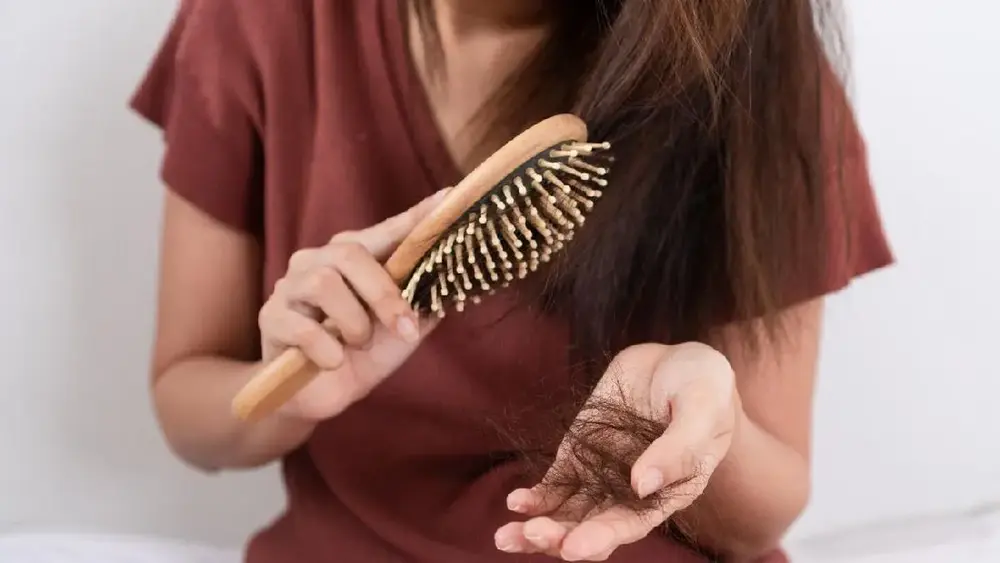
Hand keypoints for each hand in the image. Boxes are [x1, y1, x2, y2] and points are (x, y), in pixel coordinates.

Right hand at [257, 189, 448, 420]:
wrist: (319, 396)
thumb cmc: (361, 355)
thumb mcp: (401, 331)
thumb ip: (423, 304)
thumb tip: (454, 282)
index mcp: (352, 258)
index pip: (387, 231)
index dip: (415, 217)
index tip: (448, 198)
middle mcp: (318, 261)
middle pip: (349, 252)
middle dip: (383, 293)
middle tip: (403, 327)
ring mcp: (290, 286)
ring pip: (324, 284)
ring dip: (353, 324)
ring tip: (356, 344)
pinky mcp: (271, 317)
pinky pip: (303, 327)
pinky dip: (328, 351)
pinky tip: (332, 361)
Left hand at [496, 342, 739, 560]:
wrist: (676, 361)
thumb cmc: (703, 387)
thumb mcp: (701, 408)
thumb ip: (678, 448)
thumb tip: (642, 485)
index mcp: (667, 492)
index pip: (631, 525)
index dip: (601, 539)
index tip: (572, 550)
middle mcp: (631, 493)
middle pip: (591, 528)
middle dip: (560, 538)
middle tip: (532, 536)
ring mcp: (601, 474)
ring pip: (566, 514)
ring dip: (537, 529)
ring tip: (506, 535)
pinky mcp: (579, 454)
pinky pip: (554, 484)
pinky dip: (534, 497)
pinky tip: (515, 503)